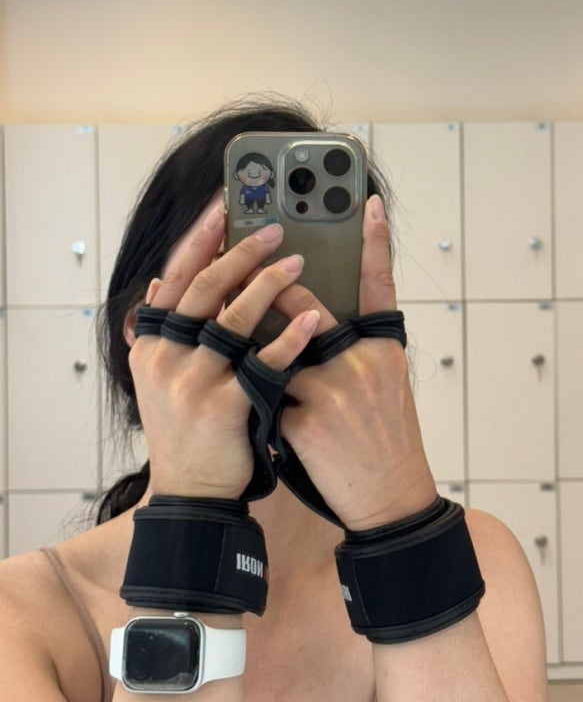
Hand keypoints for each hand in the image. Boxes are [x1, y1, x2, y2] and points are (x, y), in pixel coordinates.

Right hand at [128, 205, 320, 499]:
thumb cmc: (182, 430)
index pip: (175, 277)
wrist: (190, 494)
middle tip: (274, 227)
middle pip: (204, 289)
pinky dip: (289, 340)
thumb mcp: (158, 377)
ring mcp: (192, 382)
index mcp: (152, 343)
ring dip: (269, 285)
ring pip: (234, 319)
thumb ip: (162, 330)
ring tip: (298, 262)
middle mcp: (166, 357)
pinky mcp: (224, 406)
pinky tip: (312, 320)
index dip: (199, 239)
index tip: (222, 207)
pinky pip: (263, 363)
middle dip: (240, 252)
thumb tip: (159, 282)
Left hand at [278, 195, 437, 530]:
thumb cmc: (386, 437)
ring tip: (237, 340)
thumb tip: (309, 319)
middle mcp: (359, 359)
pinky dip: (255, 396)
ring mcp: (330, 387)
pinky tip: (257, 413)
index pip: (379, 281)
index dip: (376, 240)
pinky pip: (264, 389)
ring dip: (254, 349)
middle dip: (270, 291)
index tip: (367, 201)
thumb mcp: (383, 381)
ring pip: (273, 346)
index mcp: (382, 346)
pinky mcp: (302, 416)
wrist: (390, 497)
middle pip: (304, 304)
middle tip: (248, 273)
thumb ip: (351, 346)